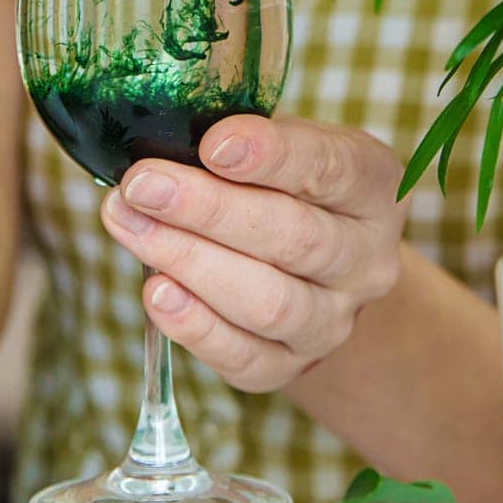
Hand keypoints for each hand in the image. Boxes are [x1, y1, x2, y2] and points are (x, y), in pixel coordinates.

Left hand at [100, 114, 409, 392]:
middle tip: (141, 184)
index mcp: (373, 186)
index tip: (212, 144)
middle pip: (293, 239)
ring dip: (190, 262)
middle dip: (208, 209)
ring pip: (269, 302)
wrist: (317, 273)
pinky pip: (246, 358)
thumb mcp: (284, 143)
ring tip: (128, 226)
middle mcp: (366, 259)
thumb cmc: (286, 186)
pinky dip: (197, 328)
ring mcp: (334, 320)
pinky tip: (155, 291)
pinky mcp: (293, 367)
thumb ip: (238, 138)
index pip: (331, 167)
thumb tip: (160, 134)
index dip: (272, 155)